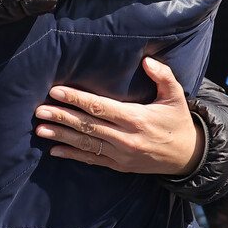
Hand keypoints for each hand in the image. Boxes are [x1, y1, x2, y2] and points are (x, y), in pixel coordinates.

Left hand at [35, 57, 203, 175]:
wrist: (188, 157)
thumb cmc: (178, 121)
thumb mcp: (175, 96)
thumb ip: (163, 76)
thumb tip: (147, 60)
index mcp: (136, 119)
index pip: (100, 107)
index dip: (77, 99)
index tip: (57, 91)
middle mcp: (126, 139)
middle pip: (88, 126)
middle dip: (62, 117)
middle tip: (39, 110)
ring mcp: (121, 155)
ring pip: (86, 144)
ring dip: (61, 136)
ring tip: (40, 129)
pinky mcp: (119, 166)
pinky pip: (92, 160)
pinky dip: (72, 155)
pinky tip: (54, 150)